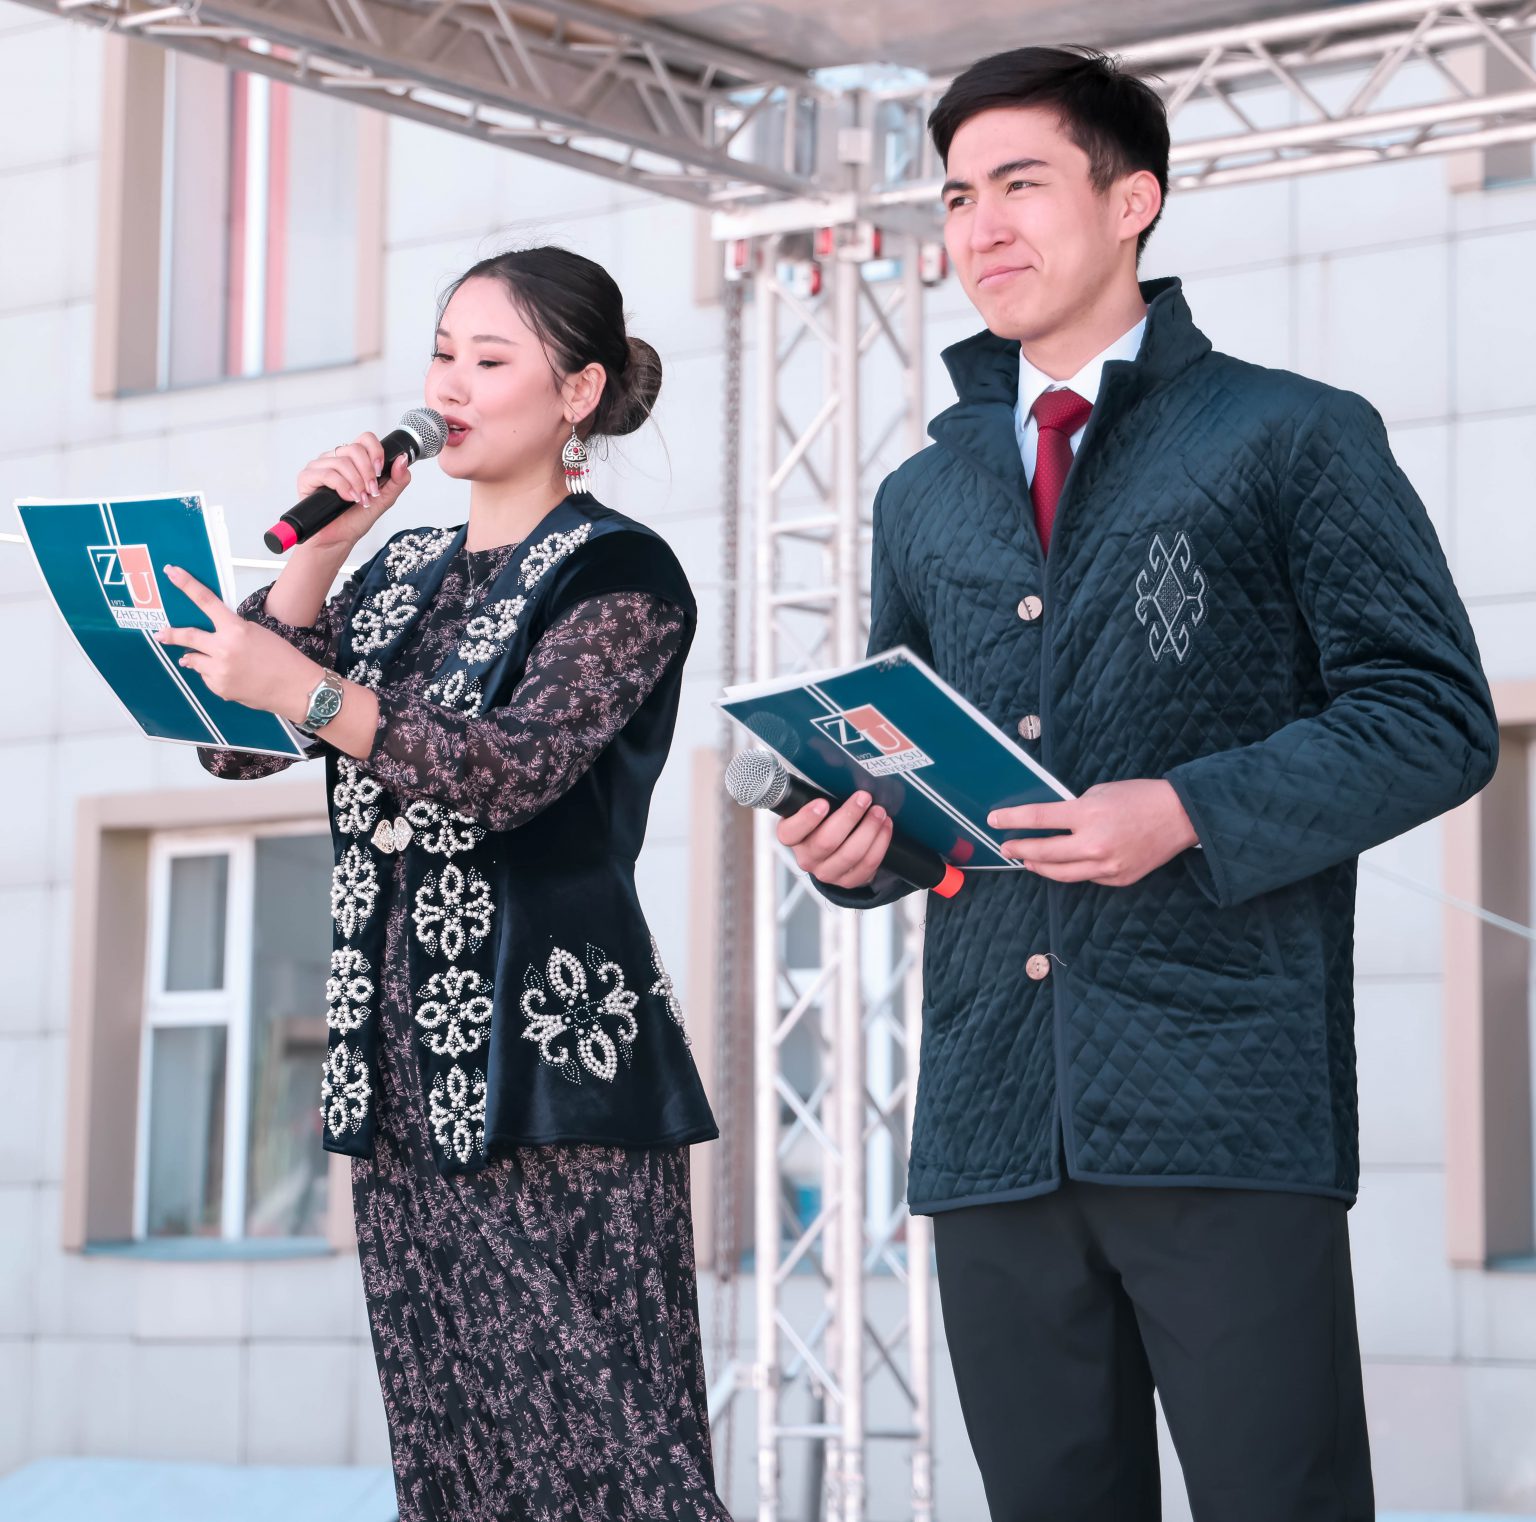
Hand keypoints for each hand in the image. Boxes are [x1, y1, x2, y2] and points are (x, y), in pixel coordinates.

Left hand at [154, 566, 321, 723]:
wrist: (297, 688)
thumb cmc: (283, 659)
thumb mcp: (257, 633)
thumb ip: (231, 630)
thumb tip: (208, 638)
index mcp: (235, 629)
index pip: (205, 601)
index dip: (186, 585)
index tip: (172, 573)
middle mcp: (224, 649)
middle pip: (187, 636)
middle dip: (171, 634)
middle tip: (161, 634)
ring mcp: (219, 670)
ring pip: (193, 660)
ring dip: (199, 659)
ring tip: (220, 663)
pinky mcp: (220, 688)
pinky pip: (206, 677)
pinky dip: (214, 675)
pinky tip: (233, 676)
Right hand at [292, 431, 411, 552]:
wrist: (339, 539)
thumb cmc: (356, 519)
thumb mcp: (384, 499)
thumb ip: (397, 480)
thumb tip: (403, 459)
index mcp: (353, 461)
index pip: (365, 439)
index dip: (375, 451)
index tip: (380, 472)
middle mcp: (335, 459)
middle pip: (354, 449)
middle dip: (368, 472)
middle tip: (371, 491)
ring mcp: (320, 466)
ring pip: (341, 461)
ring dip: (356, 482)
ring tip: (360, 499)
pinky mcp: (307, 478)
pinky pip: (326, 473)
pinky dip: (342, 486)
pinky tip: (348, 498)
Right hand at [776, 790, 893, 889]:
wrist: (833, 851)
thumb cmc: (823, 820)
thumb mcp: (813, 806)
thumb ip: (818, 793)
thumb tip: (835, 765)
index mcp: (792, 837)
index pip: (790, 832)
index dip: (806, 819)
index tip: (822, 803)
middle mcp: (807, 858)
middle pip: (826, 842)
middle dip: (849, 817)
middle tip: (864, 798)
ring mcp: (827, 872)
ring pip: (850, 854)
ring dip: (869, 830)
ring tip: (879, 811)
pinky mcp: (848, 881)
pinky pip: (867, 865)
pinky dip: (880, 844)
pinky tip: (885, 827)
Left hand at [989, 779, 1197, 886]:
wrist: (1180, 816)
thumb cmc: (1139, 797)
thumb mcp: (1099, 793)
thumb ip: (1073, 810)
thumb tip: (1050, 823)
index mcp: (1087, 814)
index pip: (1038, 817)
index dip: (1011, 819)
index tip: (993, 820)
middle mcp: (1094, 844)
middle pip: (1043, 852)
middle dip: (1019, 849)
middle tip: (1006, 847)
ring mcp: (1106, 866)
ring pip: (1060, 874)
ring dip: (1039, 866)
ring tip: (1027, 859)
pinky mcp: (1118, 879)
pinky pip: (1086, 877)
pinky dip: (1072, 870)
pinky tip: (1064, 864)